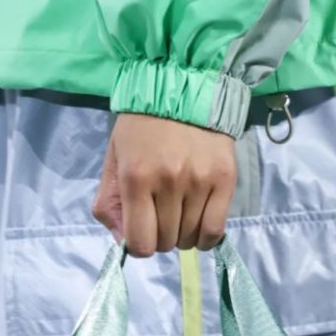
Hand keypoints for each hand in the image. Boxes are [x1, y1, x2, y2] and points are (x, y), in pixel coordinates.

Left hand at [92, 113, 237, 255]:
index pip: (140, 243)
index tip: (141, 230)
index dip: (138, 244)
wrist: (181, 90)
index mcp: (136, 177)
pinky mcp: (225, 178)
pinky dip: (205, 237)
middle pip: (166, 242)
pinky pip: (215, 229)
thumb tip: (124, 243)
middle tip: (160, 214)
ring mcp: (200, 181)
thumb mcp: (113, 160)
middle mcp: (169, 181)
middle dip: (160, 236)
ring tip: (179, 211)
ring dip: (182, 233)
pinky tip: (198, 223)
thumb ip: (109, 204)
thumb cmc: (141, 128)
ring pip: (190, 238)